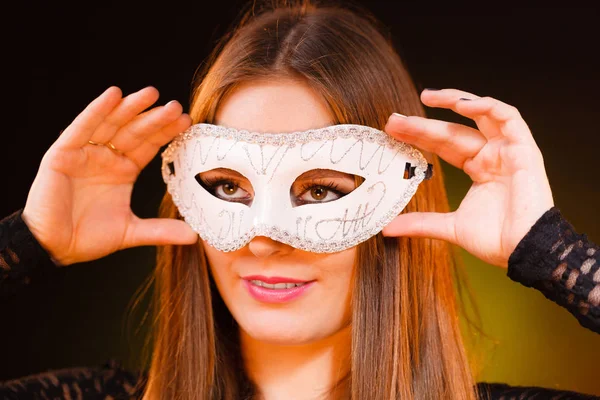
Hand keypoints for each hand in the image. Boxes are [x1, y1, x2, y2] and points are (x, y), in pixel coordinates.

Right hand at [22, 86, 197, 265]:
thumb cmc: (87, 237)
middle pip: (134, 131)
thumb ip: (160, 230)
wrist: (54, 247)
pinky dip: (96, 111)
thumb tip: (194, 236)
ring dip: (130, 108)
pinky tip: (113, 95)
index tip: (186, 121)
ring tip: (152, 94)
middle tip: (175, 106)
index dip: (166, 133)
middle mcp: (106, 158)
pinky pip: (82, 128)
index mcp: (123, 171)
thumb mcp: (131, 231)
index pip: (148, 146)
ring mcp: (85, 153)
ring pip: (111, 124)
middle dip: (155, 118)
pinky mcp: (63, 153)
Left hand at [382, 88, 553, 268]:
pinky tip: (461, 104)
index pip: (444, 145)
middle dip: (423, 124)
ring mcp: (508, 150)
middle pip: (453, 131)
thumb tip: (386, 229)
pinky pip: (508, 117)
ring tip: (426, 97)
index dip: (419, 136)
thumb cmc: (496, 240)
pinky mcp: (524, 148)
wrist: (524, 251)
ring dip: (455, 101)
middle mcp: (492, 156)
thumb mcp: (450, 227)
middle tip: (394, 120)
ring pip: (480, 115)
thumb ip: (420, 223)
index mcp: (478, 169)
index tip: (392, 130)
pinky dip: (486, 106)